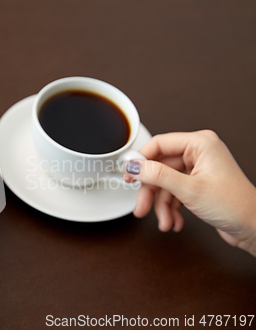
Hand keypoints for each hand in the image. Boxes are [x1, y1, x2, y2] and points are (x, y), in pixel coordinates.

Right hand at [123, 130, 255, 256]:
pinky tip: (175, 221)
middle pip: (159, 168)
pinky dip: (171, 209)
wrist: (254, 228)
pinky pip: (174, 193)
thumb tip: (134, 165)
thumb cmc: (235, 205)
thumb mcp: (189, 189)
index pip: (159, 144)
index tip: (129, 175)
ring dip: (162, 206)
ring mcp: (198, 170)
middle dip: (151, 192)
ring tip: (164, 222)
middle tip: (141, 206)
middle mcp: (199, 154)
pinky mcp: (197, 185)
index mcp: (200, 144)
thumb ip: (157, 175)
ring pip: (165, 184)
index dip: (141, 160)